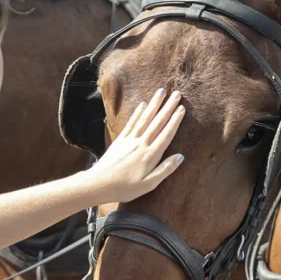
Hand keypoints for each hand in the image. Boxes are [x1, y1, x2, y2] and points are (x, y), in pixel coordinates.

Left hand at [87, 89, 184, 203]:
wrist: (98, 184)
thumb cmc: (125, 188)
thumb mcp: (149, 184)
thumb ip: (165, 169)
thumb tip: (180, 157)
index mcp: (150, 155)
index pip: (166, 134)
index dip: (175, 120)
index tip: (182, 108)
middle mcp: (141, 144)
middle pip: (157, 122)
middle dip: (168, 107)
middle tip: (177, 94)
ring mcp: (129, 140)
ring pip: (145, 118)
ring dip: (154, 104)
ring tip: (161, 92)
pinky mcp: (120, 140)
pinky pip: (131, 123)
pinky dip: (137, 113)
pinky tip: (142, 104)